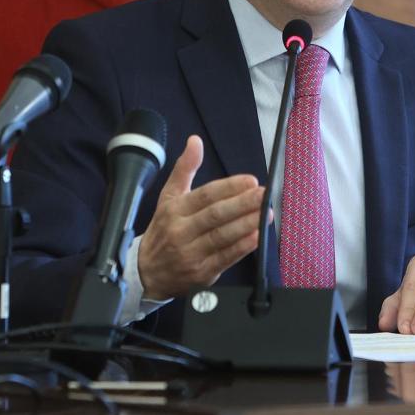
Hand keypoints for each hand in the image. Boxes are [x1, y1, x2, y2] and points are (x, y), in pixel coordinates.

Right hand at [137, 135, 267, 299]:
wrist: (147, 273)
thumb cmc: (163, 229)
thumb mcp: (168, 197)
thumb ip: (184, 168)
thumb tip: (195, 141)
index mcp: (174, 209)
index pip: (204, 195)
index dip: (228, 187)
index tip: (250, 181)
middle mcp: (181, 231)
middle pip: (215, 215)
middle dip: (242, 204)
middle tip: (263, 195)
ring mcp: (191, 253)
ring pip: (221, 236)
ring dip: (246, 224)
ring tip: (266, 213)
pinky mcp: (201, 273)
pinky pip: (224, 258)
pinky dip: (241, 248)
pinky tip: (256, 237)